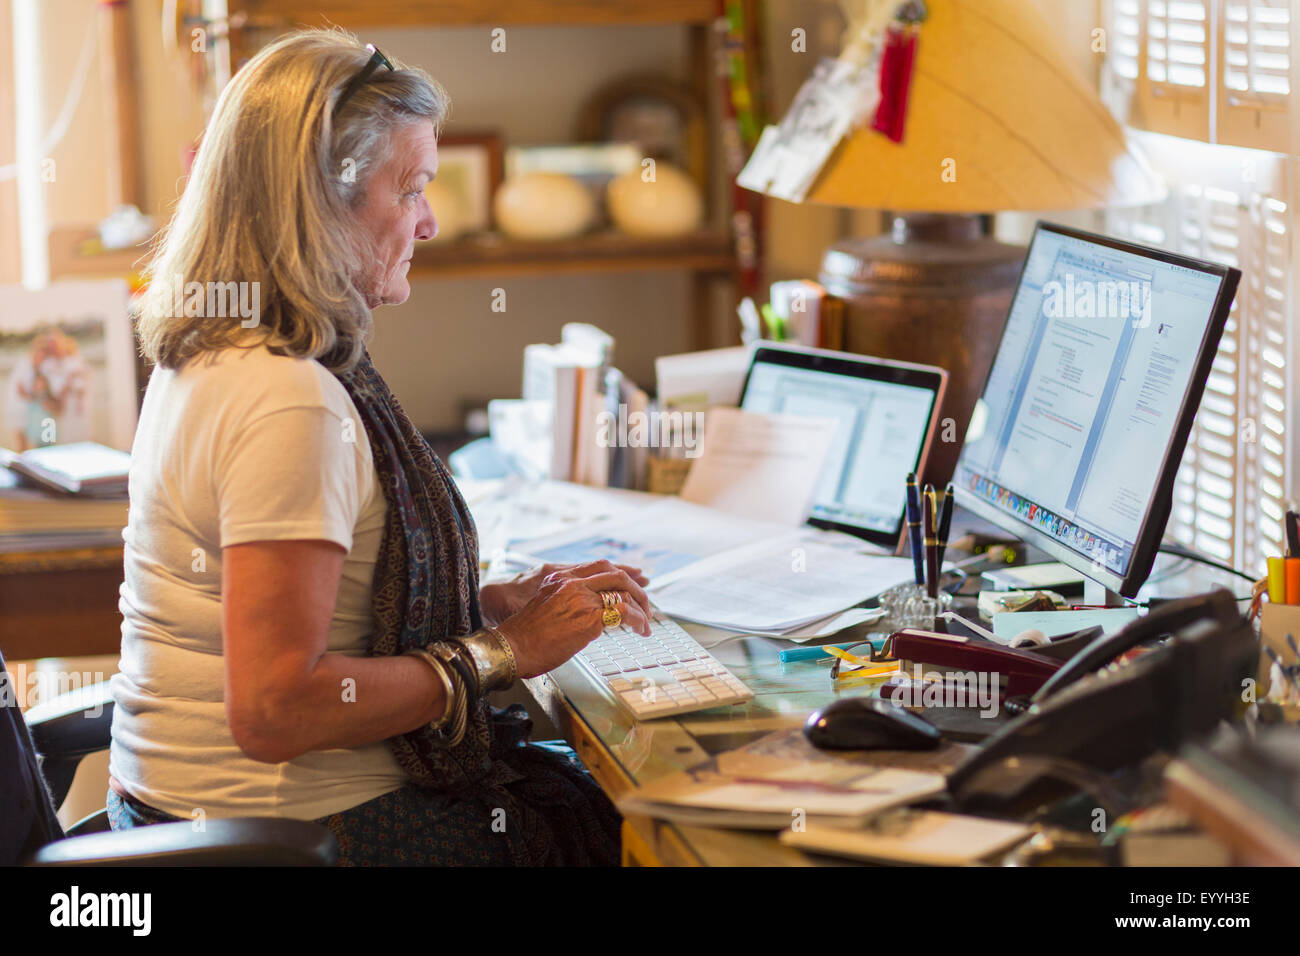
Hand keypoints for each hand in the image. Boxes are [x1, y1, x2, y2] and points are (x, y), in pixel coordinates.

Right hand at [480, 561, 648, 625]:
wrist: (512, 647)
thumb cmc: (526, 636)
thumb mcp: (546, 607)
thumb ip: (567, 601)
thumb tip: (589, 614)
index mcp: (560, 577)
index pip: (599, 567)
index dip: (622, 574)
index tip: (635, 582)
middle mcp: (572, 583)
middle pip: (615, 575)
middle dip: (636, 589)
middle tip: (645, 604)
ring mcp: (581, 598)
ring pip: (623, 592)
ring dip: (641, 607)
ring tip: (646, 623)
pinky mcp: (589, 617)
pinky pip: (625, 613)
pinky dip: (639, 621)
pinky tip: (642, 630)